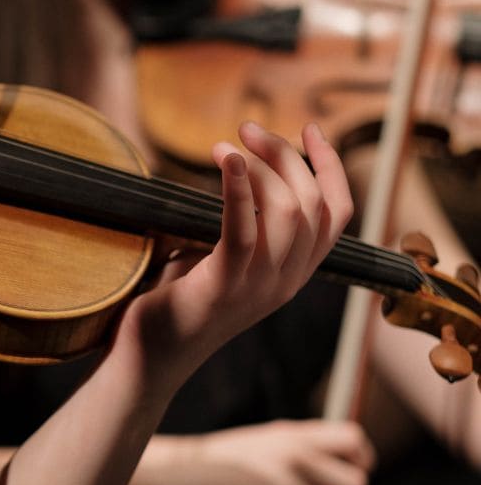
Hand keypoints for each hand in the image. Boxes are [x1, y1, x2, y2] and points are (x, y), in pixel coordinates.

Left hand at [118, 122, 353, 388]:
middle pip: (311, 205)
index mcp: (291, 273)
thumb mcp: (220, 255)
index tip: (310, 128)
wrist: (147, 356)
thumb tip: (235, 167)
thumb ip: (240, 222)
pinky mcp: (223, 288)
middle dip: (284, 155)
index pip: (336, 215)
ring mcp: (258, 288)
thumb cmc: (176, 299)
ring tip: (225, 145)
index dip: (329, 168)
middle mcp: (285, 281)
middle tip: (246, 128)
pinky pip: (244, 231)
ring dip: (260, 167)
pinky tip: (225, 159)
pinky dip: (238, 189)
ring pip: (286, 214)